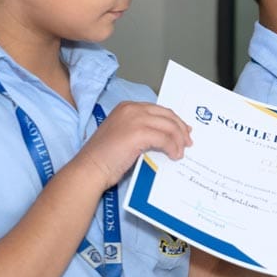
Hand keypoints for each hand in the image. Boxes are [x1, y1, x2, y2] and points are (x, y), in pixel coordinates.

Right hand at [75, 102, 190, 189]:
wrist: (89, 169)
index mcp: (128, 107)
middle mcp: (132, 109)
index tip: (183, 131)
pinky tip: (174, 156)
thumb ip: (142, 130)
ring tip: (181, 152)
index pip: (159, 110)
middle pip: (167, 115)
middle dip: (180, 129)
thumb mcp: (124, 135)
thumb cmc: (104, 158)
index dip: (174, 121)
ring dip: (179, 141)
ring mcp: (135, 120)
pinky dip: (173, 148)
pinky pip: (165, 139)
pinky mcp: (139, 133)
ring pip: (169, 127)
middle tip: (187, 142)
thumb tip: (165, 136)